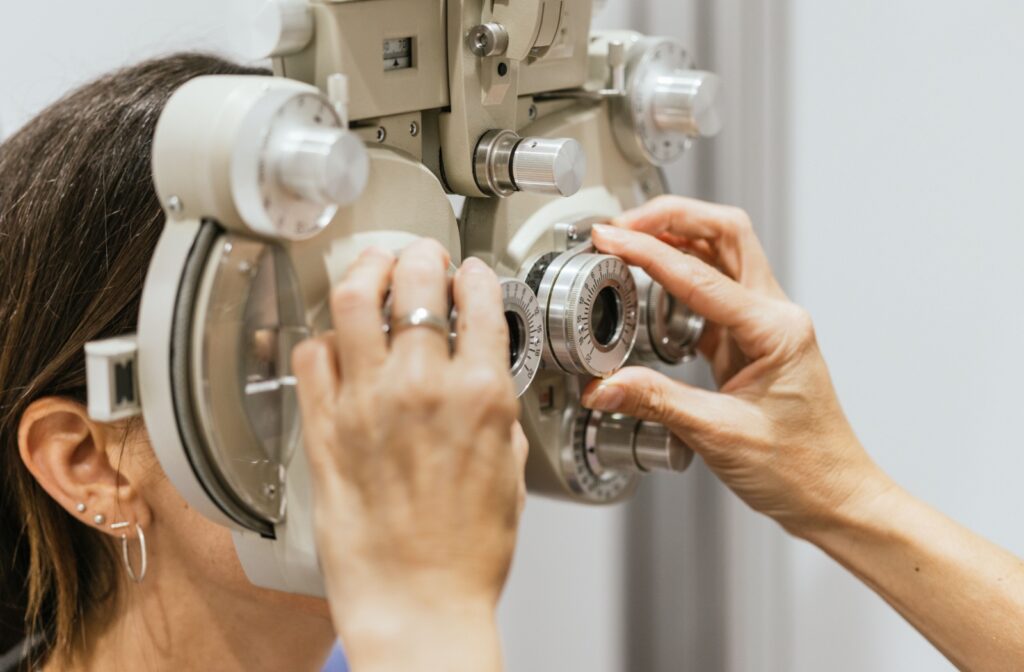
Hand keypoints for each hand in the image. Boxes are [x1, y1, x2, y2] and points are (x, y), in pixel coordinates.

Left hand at [292, 241, 526, 669]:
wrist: (418, 604)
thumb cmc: (467, 555)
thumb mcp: (511, 473)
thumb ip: (497, 415)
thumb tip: (483, 382)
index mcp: (481, 395)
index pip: (479, 300)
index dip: (475, 275)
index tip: (470, 274)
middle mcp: (423, 387)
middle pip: (415, 281)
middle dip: (421, 255)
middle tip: (421, 256)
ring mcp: (368, 402)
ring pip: (355, 301)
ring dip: (366, 272)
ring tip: (371, 270)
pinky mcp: (325, 427)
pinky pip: (312, 356)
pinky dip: (323, 336)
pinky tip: (336, 340)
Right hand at [583, 196, 889, 536]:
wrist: (834, 496)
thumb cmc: (800, 469)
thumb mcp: (719, 434)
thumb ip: (656, 402)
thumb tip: (604, 384)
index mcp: (775, 331)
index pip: (701, 276)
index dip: (649, 253)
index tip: (612, 239)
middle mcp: (775, 316)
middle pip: (725, 233)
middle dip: (671, 217)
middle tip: (622, 223)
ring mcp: (765, 326)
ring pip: (721, 255)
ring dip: (675, 240)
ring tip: (629, 243)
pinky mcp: (751, 342)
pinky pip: (712, 292)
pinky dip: (678, 279)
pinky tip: (649, 289)